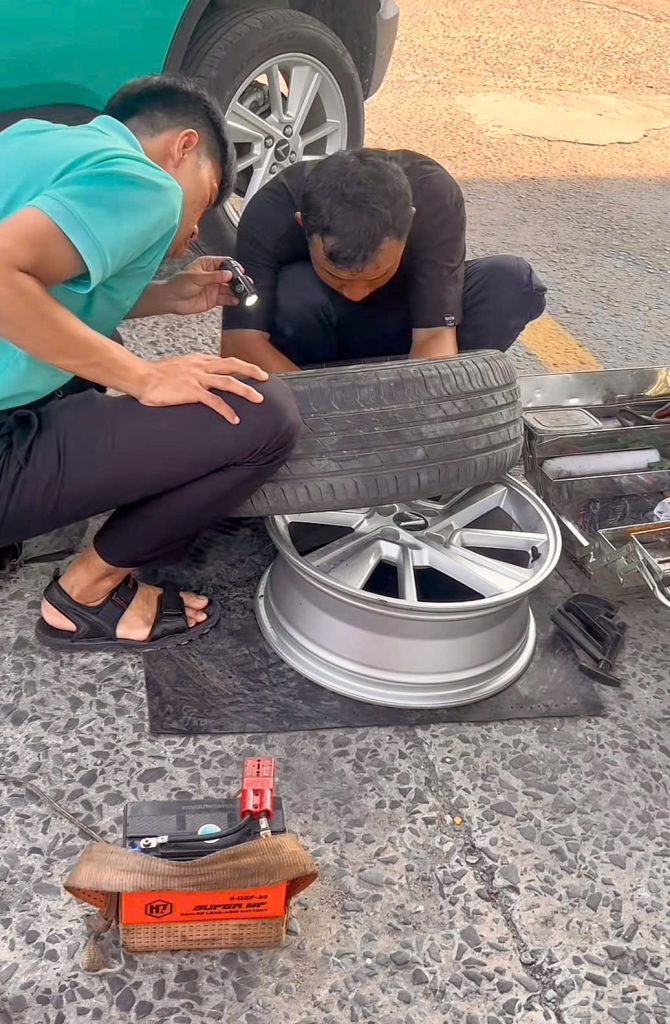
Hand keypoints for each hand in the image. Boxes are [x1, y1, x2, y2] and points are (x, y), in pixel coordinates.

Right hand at [137, 354, 268, 423]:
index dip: (240, 365)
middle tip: (266, 378)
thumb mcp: (178, 368)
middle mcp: (201, 366)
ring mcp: (197, 378)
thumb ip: (192, 372)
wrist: (141, 377)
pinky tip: (234, 419)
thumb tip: (199, 380)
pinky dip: (227, 411)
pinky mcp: (192, 391)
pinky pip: (214, 402)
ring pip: (229, 382)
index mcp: (198, 360)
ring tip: (259, 400)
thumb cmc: (155, 375)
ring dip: (246, 390)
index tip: (253, 371)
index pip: (224, 361)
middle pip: (232, 365)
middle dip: (251, 370)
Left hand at [161, 257, 245, 315]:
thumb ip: (213, 277)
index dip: (233, 267)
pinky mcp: (214, 299)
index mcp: (208, 264)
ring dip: (237, 291)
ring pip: (230, 288)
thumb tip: (228, 274)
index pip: (225, 262)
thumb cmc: (179, 284)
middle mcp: (213, 275)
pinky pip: (226, 299)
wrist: (171, 300)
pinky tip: (236, 300)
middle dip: (238, 280)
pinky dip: (232, 300)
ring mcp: (214, 287)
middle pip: (230, 276)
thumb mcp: (196, 278)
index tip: (240, 272)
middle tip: (245, 284)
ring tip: (243, 294)